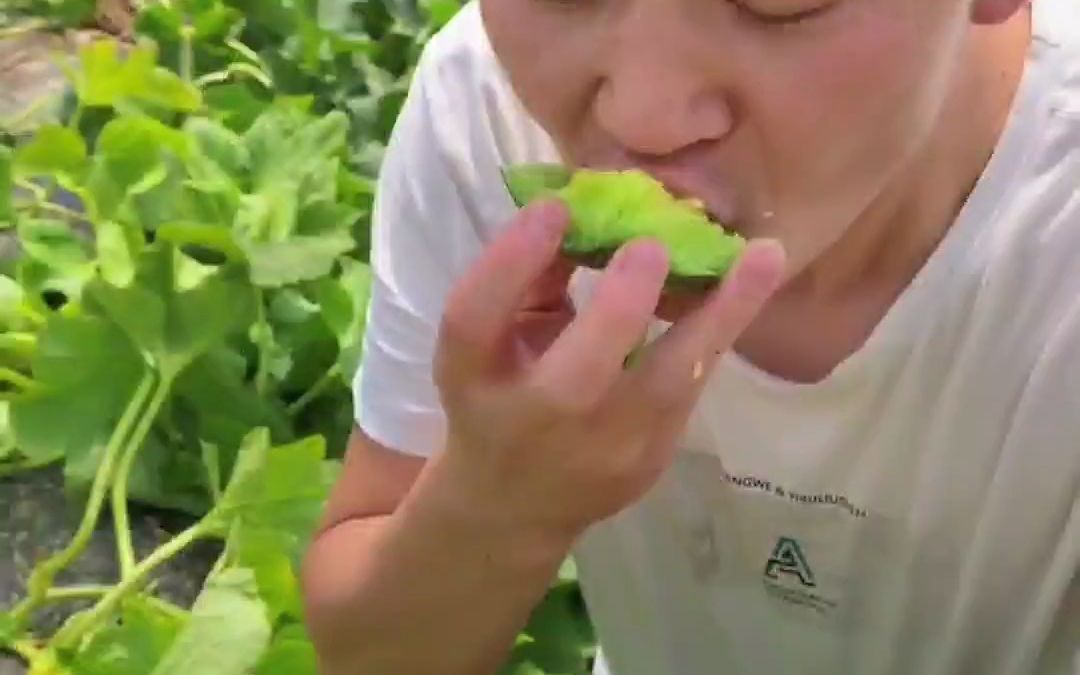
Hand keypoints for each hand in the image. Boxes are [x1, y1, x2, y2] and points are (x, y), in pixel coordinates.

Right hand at [430, 199, 786, 538]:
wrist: (515, 505)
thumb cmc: (495, 397)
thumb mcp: (488, 340)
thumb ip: (526, 280)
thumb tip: (583, 209)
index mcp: (472, 381)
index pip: (473, 322)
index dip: (510, 262)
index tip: (555, 207)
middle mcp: (531, 425)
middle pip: (574, 380)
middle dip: (620, 310)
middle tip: (653, 245)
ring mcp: (598, 454)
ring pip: (664, 389)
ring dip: (718, 317)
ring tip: (765, 259)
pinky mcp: (649, 462)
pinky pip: (691, 388)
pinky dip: (720, 331)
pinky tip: (753, 282)